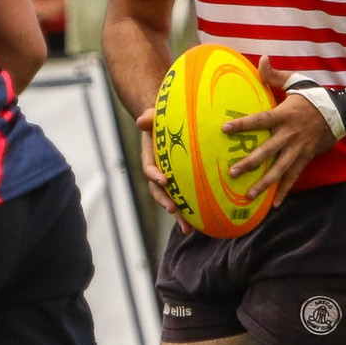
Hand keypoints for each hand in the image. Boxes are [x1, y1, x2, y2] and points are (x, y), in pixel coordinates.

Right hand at [136, 107, 191, 233]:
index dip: (154, 175)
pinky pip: (186, 199)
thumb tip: (142, 120)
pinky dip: (192, 212)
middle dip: (165, 202)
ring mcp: (170, 181)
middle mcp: (158, 173)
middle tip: (172, 210)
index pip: (149, 169)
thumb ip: (149, 117)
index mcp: (150, 159)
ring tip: (189, 229)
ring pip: (172, 200)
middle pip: (159, 192)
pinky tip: (204, 224)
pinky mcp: (182, 184)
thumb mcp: (154, 116)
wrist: (169, 125)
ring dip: (179, 215)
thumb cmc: (162, 120)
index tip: (163, 180)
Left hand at [223, 56, 338, 206]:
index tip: (224, 129)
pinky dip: (284, 191)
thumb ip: (274, 75)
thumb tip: (261, 59)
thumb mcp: (295, 82)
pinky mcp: (305, 159)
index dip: (242, 124)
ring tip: (248, 195)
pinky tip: (274, 205)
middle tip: (232, 172)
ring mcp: (297, 150)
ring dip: (264, 184)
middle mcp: (289, 135)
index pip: (259, 120)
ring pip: (279, 170)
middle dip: (249, 163)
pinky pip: (293, 177)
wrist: (341, 113)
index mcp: (283, 115)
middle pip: (267, 151)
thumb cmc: (313, 96)